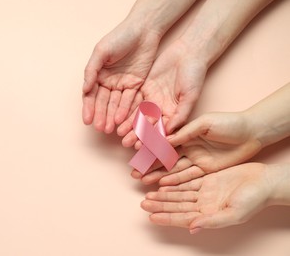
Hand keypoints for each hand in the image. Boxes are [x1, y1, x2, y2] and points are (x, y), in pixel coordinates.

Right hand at [82, 19, 160, 133]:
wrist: (144, 30)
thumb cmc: (120, 37)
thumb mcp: (101, 51)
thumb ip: (91, 71)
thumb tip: (85, 89)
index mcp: (98, 74)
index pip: (91, 95)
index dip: (89, 108)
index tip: (87, 121)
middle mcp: (109, 81)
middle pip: (103, 102)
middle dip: (101, 115)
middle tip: (100, 128)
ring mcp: (123, 84)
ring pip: (116, 104)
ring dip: (111, 116)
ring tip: (108, 129)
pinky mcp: (136, 85)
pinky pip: (130, 100)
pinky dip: (125, 110)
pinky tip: (120, 120)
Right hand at [132, 111, 262, 184]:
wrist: (252, 132)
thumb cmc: (229, 123)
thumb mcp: (205, 123)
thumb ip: (185, 132)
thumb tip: (165, 139)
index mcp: (186, 133)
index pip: (164, 142)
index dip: (150, 149)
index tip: (135, 155)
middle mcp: (188, 146)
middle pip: (165, 157)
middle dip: (149, 165)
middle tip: (134, 173)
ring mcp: (196, 158)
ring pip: (173, 168)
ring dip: (158, 174)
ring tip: (143, 180)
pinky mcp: (206, 169)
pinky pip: (188, 176)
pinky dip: (175, 180)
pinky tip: (162, 184)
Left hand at [141, 163, 272, 232]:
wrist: (264, 181)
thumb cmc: (254, 200)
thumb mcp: (234, 213)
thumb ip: (212, 221)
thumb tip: (192, 228)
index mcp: (209, 215)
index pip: (182, 218)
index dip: (166, 217)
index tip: (151, 217)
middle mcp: (204, 205)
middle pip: (177, 206)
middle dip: (160, 205)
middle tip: (143, 203)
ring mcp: (204, 192)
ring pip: (179, 194)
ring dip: (164, 195)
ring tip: (148, 194)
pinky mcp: (207, 180)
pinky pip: (186, 182)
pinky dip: (174, 183)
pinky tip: (162, 183)